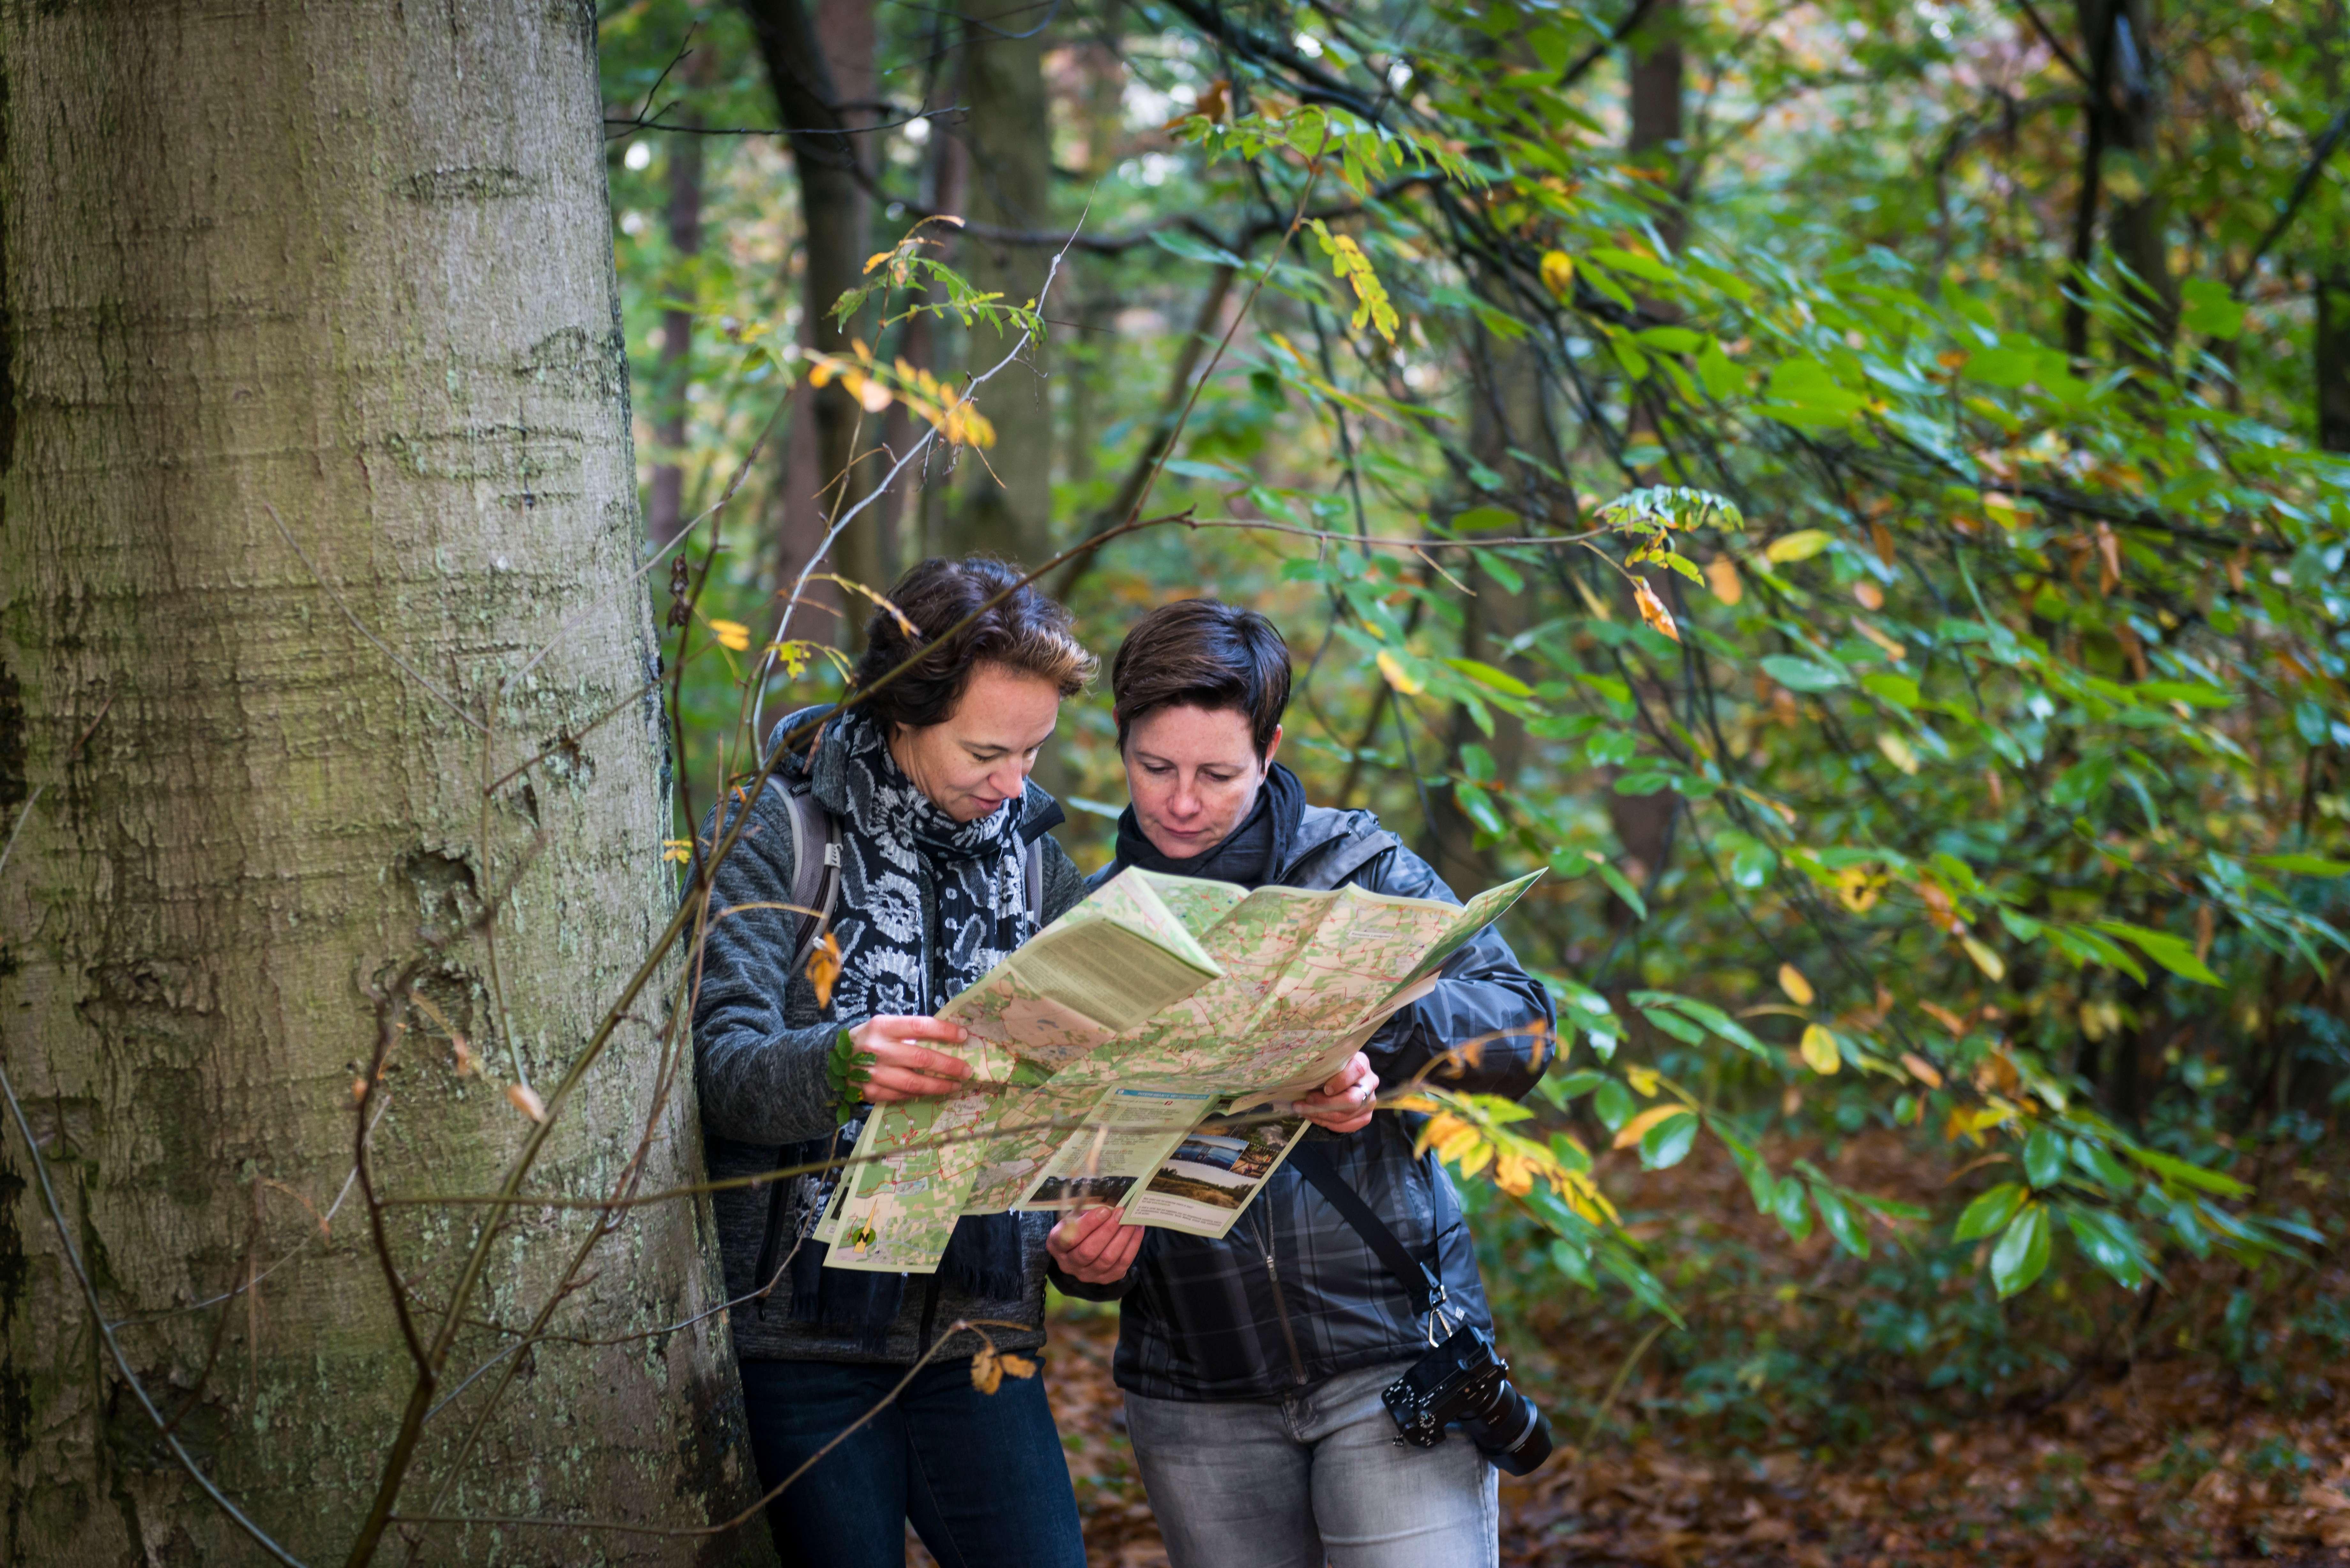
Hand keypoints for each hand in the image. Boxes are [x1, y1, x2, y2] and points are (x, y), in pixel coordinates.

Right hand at [847, 1015, 973, 1103]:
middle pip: (921, 1057)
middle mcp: (877, 1049)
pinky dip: (920, 1094)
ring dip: (939, 1085)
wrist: (828, 1061)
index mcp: (882, 1026)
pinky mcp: (870, 1092)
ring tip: (956, 1085)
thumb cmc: (866, 1040)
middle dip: (948, 1065)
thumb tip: (945, 1038)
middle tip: (967, 1070)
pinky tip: (934, 1092)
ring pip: (914, 1082)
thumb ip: (908, 1031)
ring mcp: (872, 1073)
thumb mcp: (883, 1027)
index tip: (964, 1036)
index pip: (919, 1026)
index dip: (944, 1031)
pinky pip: (902, 1095)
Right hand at [1047, 1204, 1144, 1284]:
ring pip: (1107, 1259)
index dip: (1089, 1224)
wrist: (1081, 1247)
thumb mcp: (1074, 1215)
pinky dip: (1132, 1246)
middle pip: (1089, 1251)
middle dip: (1108, 1230)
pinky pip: (1122, 1264)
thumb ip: (1085, 1211)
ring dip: (1122, 1237)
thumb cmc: (1077, 1225)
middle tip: (1121, 1212)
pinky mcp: (1105, 1278)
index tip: (1105, 1210)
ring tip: (1131, 1220)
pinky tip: (1137, 1230)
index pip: (1070, 1238)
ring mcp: (1087, 1275)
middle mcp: (1068, 1264)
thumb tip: (1108, 1203)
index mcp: (1056, 1245)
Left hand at [1296, 1051, 1378, 1133]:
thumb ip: (1324, 1063)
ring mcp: (1369, 1102)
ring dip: (1321, 1115)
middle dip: (1325, 1103)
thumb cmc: (1332, 1066)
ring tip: (1302, 1110)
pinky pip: (1347, 1126)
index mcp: (1362, 1063)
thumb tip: (1304, 1075)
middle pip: (1351, 1100)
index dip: (1341, 1081)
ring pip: (1346, 1115)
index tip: (1325, 1088)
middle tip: (1306, 1101)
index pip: (1357, 1070)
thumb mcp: (1329, 1059)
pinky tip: (1313, 1117)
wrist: (1343, 1076)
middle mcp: (1370, 1083)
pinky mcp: (1365, 1117)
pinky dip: (1327, 1123)